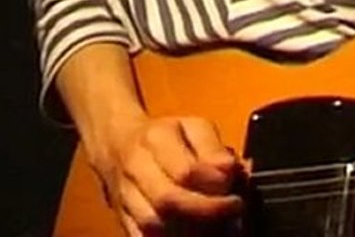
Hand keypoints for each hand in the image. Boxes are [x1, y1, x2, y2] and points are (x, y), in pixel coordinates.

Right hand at [91, 114, 243, 236]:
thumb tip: (230, 170)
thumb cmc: (165, 137)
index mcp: (155, 139)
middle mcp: (135, 168)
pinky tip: (195, 233)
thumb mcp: (194, 127)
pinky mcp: (123, 220)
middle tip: (234, 210)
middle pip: (167, 200)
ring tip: (219, 225)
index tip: (237, 189)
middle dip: (207, 210)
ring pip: (153, 225)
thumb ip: (213, 148)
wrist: (117, 146)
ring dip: (190, 230)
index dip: (215, 184)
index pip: (185, 170)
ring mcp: (125, 197)